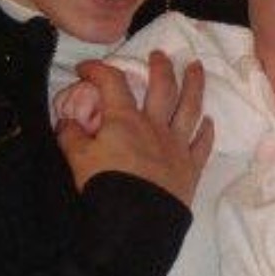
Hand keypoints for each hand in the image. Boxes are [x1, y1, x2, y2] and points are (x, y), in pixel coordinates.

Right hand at [56, 50, 213, 205]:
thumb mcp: (77, 159)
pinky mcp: (190, 168)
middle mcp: (154, 127)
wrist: (135, 221)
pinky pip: (202, 145)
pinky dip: (206, 132)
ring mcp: (176, 146)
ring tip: (196, 68)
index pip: (112, 83)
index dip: (99, 70)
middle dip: (160, 67)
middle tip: (159, 54)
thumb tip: (65, 121)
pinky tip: (208, 122)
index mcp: (125, 121)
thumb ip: (70, 136)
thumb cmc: (104, 186)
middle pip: (162, 88)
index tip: (86, 68)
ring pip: (189, 108)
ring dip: (194, 85)